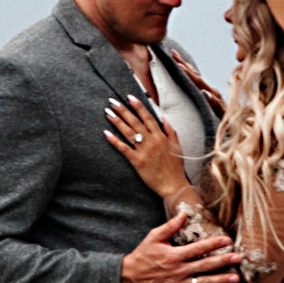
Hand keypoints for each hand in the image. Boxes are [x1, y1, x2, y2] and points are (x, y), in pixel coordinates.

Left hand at [104, 90, 197, 204]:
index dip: (138, 106)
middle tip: (112, 101)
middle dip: (123, 110)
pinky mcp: (137, 161)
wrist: (173, 185)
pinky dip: (115, 141)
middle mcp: (152, 141)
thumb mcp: (177, 146)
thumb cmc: (175, 167)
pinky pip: (124, 149)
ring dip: (117, 121)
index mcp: (161, 136)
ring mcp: (144, 151)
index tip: (129, 97)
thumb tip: (164, 118)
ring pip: (128, 132)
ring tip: (108, 112)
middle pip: (135, 122)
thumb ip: (171, 131)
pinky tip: (106, 133)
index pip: (148, 117)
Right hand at [121, 213, 239, 282]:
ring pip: (205, 282)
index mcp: (174, 255)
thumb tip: (184, 214)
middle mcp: (179, 270)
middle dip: (223, 261)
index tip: (228, 240)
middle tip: (238, 258)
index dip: (214, 244)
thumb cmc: (143, 255)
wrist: (131, 278)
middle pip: (205, 265)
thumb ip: (170, 226)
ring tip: (236, 278)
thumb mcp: (154, 237)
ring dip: (221, 280)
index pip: (198, 248)